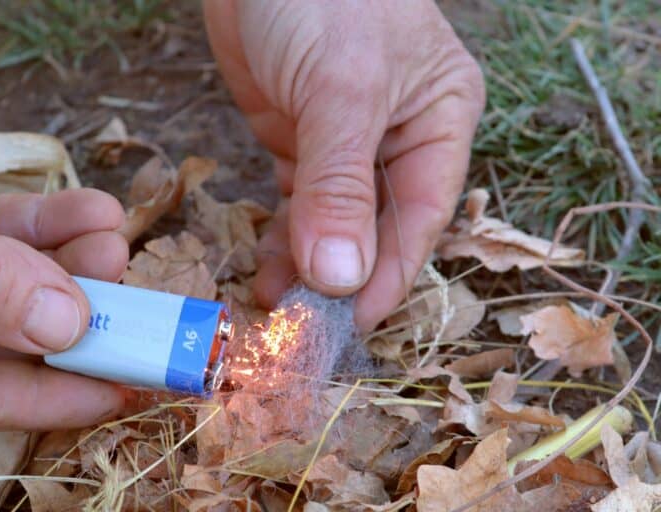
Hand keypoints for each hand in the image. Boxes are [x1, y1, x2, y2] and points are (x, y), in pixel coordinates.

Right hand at [0, 135, 128, 431]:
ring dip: (73, 262)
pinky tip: (92, 210)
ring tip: (112, 237)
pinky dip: (50, 223)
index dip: (52, 398)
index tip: (123, 387)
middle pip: (6, 341)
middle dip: (77, 316)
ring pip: (15, 284)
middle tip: (131, 297)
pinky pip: (5, 235)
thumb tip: (62, 326)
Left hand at [204, 0, 484, 329]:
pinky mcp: (299, 141)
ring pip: (334, 223)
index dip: (387, 276)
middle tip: (304, 328)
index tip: (351, 325)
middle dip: (343, 279)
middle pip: (377, 228)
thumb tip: (342, 276)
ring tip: (276, 307)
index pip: (419, 217)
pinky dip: (283, 238)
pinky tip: (265, 269)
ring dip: (307, 266)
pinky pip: (297, 203)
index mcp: (438, 123)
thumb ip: (341, 184)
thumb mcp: (342, 90)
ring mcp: (345, 144)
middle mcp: (398, 140)